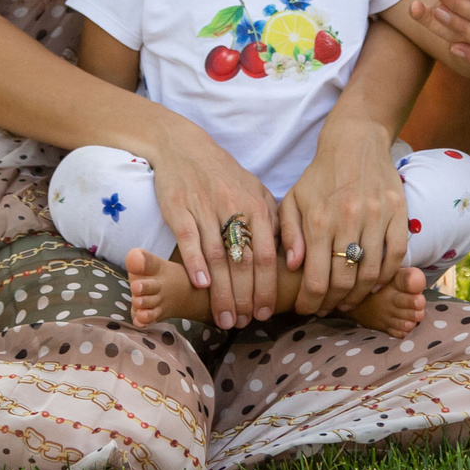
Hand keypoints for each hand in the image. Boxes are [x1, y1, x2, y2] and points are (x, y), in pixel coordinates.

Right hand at [141, 125, 278, 327]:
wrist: (184, 147)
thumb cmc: (224, 175)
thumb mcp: (255, 191)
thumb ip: (273, 220)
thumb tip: (290, 254)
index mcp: (257, 206)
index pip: (266, 254)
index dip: (267, 286)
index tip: (266, 312)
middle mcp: (234, 208)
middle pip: (243, 261)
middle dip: (246, 297)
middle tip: (246, 322)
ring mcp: (205, 208)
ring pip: (217, 257)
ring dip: (222, 292)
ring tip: (226, 318)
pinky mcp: (179, 208)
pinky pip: (189, 239)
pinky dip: (196, 263)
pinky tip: (200, 287)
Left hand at [279, 116, 406, 314]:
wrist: (355, 141)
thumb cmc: (320, 175)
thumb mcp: (294, 199)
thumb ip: (290, 233)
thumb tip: (294, 265)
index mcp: (318, 220)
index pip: (316, 278)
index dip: (311, 302)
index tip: (307, 309)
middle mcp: (347, 220)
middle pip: (344, 281)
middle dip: (333, 302)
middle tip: (327, 307)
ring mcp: (376, 216)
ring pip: (371, 273)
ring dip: (359, 295)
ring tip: (348, 299)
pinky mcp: (397, 212)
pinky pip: (396, 255)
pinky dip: (386, 276)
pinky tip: (374, 283)